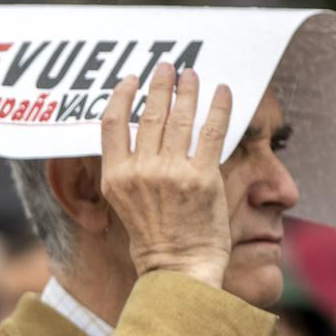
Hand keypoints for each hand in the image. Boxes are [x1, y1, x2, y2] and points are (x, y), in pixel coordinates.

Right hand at [98, 64, 235, 288]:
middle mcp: (140, 172)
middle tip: (167, 66)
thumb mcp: (124, 203)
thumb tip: (139, 136)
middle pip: (148, 114)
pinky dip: (218, 107)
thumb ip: (127, 170)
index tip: (130, 80)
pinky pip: (211, 131)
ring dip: (188, 90)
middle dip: (159, 85)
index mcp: (114, 177)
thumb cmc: (154, 238)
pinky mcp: (203, 177)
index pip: (112, 123)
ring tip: (193, 74)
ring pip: (179, 118)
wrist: (178, 268)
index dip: (121, 96)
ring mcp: (171, 173)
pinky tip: (222, 91)